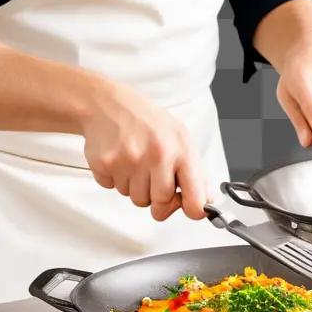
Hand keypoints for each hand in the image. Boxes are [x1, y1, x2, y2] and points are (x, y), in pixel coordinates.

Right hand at [81, 79, 211, 221]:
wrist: (106, 102)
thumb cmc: (144, 118)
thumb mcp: (178, 135)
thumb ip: (194, 169)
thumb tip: (206, 199)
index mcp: (180, 148)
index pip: (194, 199)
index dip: (192, 209)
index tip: (187, 206)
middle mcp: (157, 154)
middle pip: (160, 204)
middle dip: (156, 196)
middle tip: (152, 174)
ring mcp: (130, 160)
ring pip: (136, 199)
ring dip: (135, 186)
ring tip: (133, 159)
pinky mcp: (106, 164)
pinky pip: (113, 189)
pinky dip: (115, 178)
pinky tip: (118, 157)